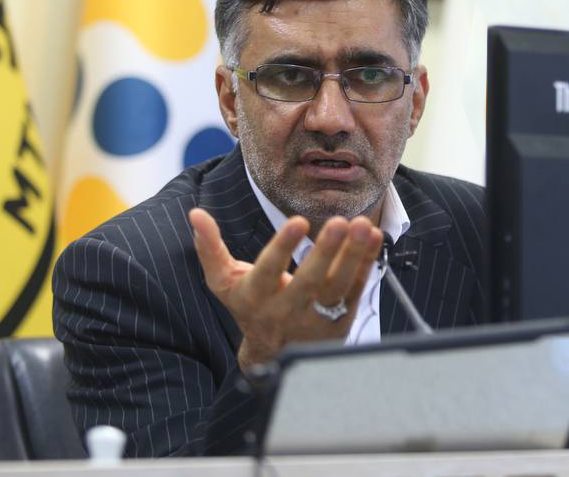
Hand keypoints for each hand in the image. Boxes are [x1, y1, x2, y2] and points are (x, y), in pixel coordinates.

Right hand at [189, 207, 382, 370]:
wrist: (275, 354)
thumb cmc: (249, 305)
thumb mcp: (223, 281)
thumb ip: (210, 247)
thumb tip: (195, 214)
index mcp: (255, 297)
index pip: (268, 272)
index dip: (282, 248)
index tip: (298, 221)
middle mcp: (286, 311)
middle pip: (310, 282)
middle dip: (326, 251)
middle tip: (340, 221)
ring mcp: (316, 320)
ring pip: (338, 287)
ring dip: (353, 255)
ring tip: (362, 225)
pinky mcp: (339, 322)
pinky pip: (356, 290)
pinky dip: (366, 264)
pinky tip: (372, 237)